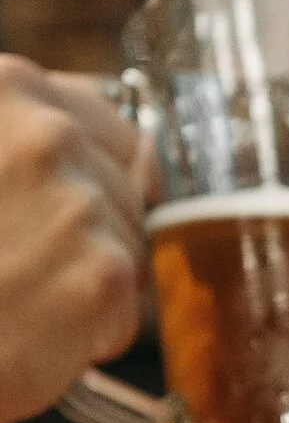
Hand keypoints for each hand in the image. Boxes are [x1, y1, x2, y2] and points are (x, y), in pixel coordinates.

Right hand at [0, 57, 152, 422]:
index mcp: (7, 89)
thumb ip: (36, 138)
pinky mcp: (105, 273)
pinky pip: (131, 308)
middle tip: (25, 263)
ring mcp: (80, 202)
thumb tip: (142, 152)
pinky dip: (94, 333)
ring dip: (93, 282)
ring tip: (23, 296)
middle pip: (129, 190)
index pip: (109, 126)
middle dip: (97, 234)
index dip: (96, 179)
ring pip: (134, 248)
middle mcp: (48, 133)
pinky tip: (37, 331)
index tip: (64, 212)